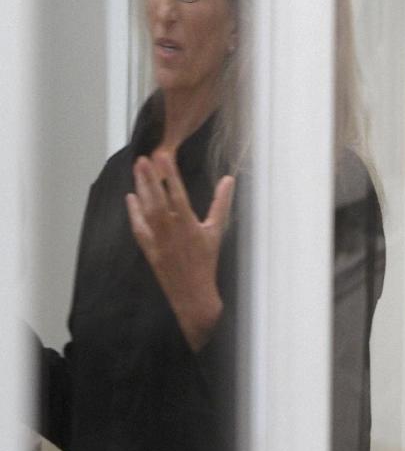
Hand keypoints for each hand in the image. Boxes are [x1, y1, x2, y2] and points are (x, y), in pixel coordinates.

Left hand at [125, 152, 234, 351]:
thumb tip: (228, 179)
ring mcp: (157, 240)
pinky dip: (133, 212)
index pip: (177, 193)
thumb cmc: (207, 260)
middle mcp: (171, 230)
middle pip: (157, 199)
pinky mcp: (148, 248)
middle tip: (143, 159)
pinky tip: (131, 197)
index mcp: (189, 224)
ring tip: (137, 170)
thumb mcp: (216, 230)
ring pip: (146, 210)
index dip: (170, 174)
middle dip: (149, 178)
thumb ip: (221, 203)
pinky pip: (138, 227)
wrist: (192, 292)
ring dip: (141, 189)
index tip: (163, 158)